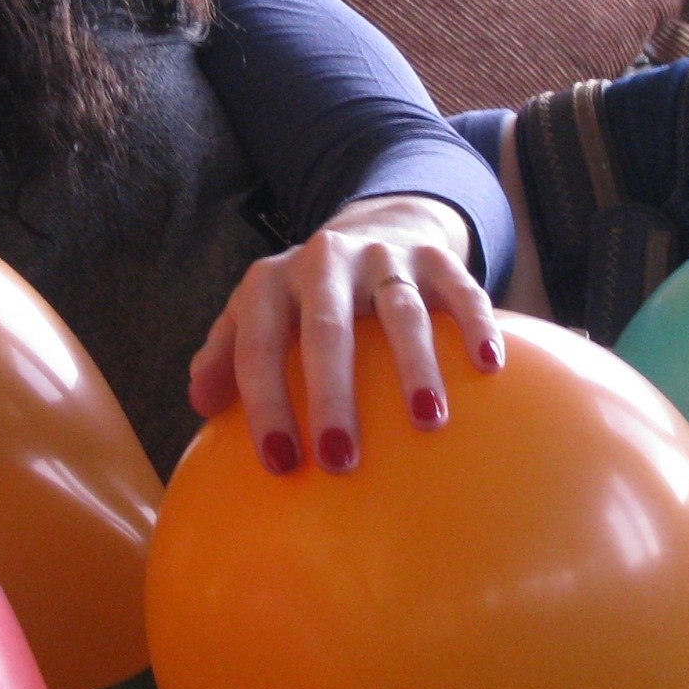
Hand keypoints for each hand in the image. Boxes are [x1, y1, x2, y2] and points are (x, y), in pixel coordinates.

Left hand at [187, 193, 502, 477]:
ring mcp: (384, 256)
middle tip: (340, 459)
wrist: (375, 225)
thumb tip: (200, 403)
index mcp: (272, 283)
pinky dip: (475, 324)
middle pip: (328, 330)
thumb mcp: (257, 313)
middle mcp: (325, 262)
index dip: (265, 403)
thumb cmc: (306, 296)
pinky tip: (488, 366)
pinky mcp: (435, 257)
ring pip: (400, 311)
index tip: (279, 463)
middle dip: (332, 395)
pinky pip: (461, 289)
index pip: (259, 346)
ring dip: (414, 366)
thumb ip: (225, 355)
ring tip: (427, 422)